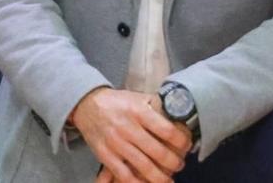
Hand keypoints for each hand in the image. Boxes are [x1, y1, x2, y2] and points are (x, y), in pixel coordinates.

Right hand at [70, 87, 190, 182]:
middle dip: (174, 162)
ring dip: (161, 177)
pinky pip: (124, 175)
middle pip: (158, 152)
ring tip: (169, 179)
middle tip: (179, 164)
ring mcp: (115, 143)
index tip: (187, 145)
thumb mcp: (137, 97)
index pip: (166, 130)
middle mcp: (127, 127)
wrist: (85, 104)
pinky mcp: (105, 155)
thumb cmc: (116, 102)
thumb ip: (156, 105)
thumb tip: (179, 112)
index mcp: (137, 111)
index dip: (181, 141)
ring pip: (144, 166)